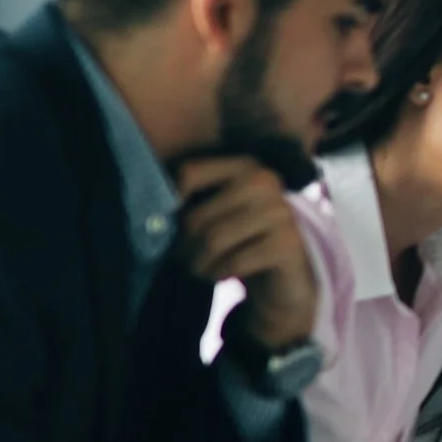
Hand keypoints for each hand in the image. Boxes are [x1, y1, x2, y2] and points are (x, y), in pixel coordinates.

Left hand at [176, 157, 316, 348]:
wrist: (284, 276)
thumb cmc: (240, 240)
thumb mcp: (217, 212)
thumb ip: (191, 203)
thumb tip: (153, 216)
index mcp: (245, 165)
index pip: (189, 172)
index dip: (170, 203)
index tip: (172, 224)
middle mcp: (266, 180)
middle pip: (196, 215)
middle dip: (184, 246)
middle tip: (185, 259)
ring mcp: (280, 211)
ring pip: (214, 240)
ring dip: (198, 263)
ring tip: (200, 268)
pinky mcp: (288, 243)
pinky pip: (235, 262)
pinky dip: (219, 274)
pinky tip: (221, 275)